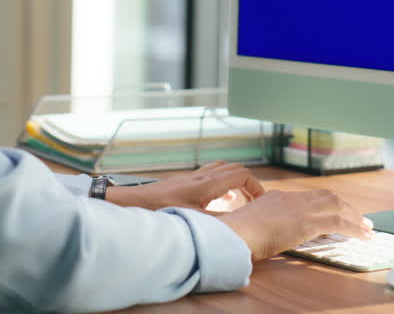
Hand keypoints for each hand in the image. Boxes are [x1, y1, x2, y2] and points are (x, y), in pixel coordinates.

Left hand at [104, 161, 264, 211]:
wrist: (132, 203)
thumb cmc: (160, 211)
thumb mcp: (195, 222)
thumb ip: (220, 221)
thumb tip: (242, 225)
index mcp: (208, 184)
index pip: (243, 175)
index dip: (256, 187)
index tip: (261, 202)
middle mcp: (202, 176)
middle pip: (235, 168)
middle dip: (249, 183)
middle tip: (254, 201)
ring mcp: (192, 177)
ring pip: (222, 169)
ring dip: (234, 181)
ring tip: (239, 199)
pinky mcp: (184, 182)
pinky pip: (211, 175)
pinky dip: (221, 183)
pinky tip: (218, 199)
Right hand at [217, 188, 372, 261]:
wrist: (232, 234)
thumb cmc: (234, 236)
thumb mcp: (249, 226)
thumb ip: (262, 227)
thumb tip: (264, 237)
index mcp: (276, 197)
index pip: (308, 198)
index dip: (325, 204)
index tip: (335, 213)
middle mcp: (290, 198)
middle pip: (327, 197)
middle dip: (346, 207)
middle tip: (360, 218)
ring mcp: (299, 208)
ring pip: (336, 206)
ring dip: (355, 216)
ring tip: (367, 228)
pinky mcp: (306, 222)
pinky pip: (339, 223)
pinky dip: (355, 229)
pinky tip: (364, 236)